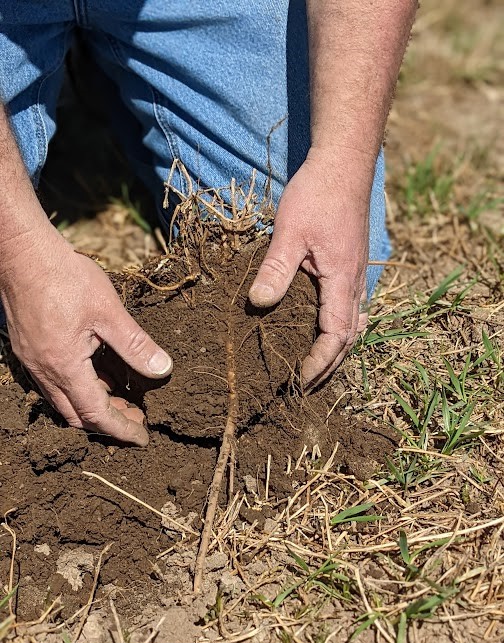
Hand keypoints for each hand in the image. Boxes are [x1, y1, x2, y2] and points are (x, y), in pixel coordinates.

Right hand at [0, 222, 171, 444]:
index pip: (96, 413)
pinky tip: (99, 375)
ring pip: (64, 401)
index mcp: (64, 366)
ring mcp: (33, 361)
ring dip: (93, 405)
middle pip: (77, 415)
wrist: (22, 253)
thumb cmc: (64, 277)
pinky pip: (54, 383)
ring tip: (124, 399)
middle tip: (138, 417)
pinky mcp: (30, 349)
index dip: (121, 429)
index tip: (142, 436)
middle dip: (109, 422)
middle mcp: (44, 371)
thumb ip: (135, 344)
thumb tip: (162, 368)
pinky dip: (80, 388)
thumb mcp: (109, 311)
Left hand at [249, 147, 372, 388]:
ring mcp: (357, 274)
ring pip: (354, 324)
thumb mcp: (290, 231)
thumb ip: (276, 269)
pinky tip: (325, 330)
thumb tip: (259, 303)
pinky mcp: (352, 265)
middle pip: (349, 338)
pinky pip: (352, 308)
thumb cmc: (318, 193)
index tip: (299, 381)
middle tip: (306, 385)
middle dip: (329, 366)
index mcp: (342, 280)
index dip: (319, 362)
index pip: (335, 336)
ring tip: (317, 367)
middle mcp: (355, 283)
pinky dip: (341, 329)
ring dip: (337, 350)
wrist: (345, 163)